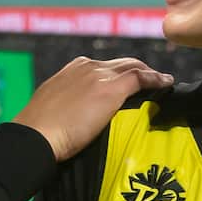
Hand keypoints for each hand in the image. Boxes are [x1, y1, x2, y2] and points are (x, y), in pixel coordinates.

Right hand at [13, 57, 172, 161]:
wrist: (35, 136)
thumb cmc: (39, 131)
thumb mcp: (54, 107)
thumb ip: (69, 104)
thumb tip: (75, 115)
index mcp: (72, 70)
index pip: (104, 67)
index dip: (120, 73)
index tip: (130, 84)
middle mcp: (86, 67)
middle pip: (121, 64)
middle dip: (138, 70)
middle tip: (153, 81)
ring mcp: (99, 76)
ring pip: (133, 67)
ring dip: (149, 73)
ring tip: (162, 81)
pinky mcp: (111, 89)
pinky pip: (141, 78)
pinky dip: (156, 79)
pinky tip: (166, 84)